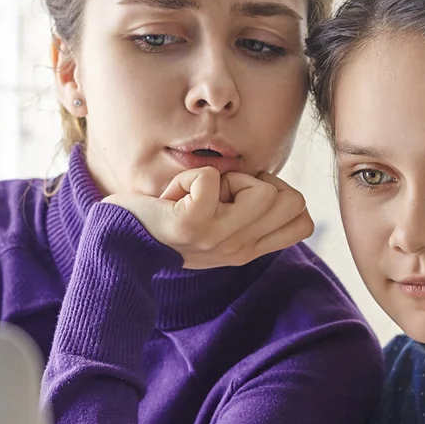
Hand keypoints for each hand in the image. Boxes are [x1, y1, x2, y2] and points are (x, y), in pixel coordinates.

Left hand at [103, 168, 312, 269]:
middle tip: (220, 195)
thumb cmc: (167, 220)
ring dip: (228, 177)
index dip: (282, 196)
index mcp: (249, 248)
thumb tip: (272, 184)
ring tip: (199, 195)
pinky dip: (192, 175)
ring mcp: (217, 239)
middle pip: (291, 200)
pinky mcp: (192, 225)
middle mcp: (239, 249)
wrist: (120, 240)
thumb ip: (249, 209)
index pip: (304, 222)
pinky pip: (211, 178)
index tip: (244, 197)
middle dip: (257, 182)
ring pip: (262, 189)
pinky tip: (175, 195)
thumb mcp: (219, 222)